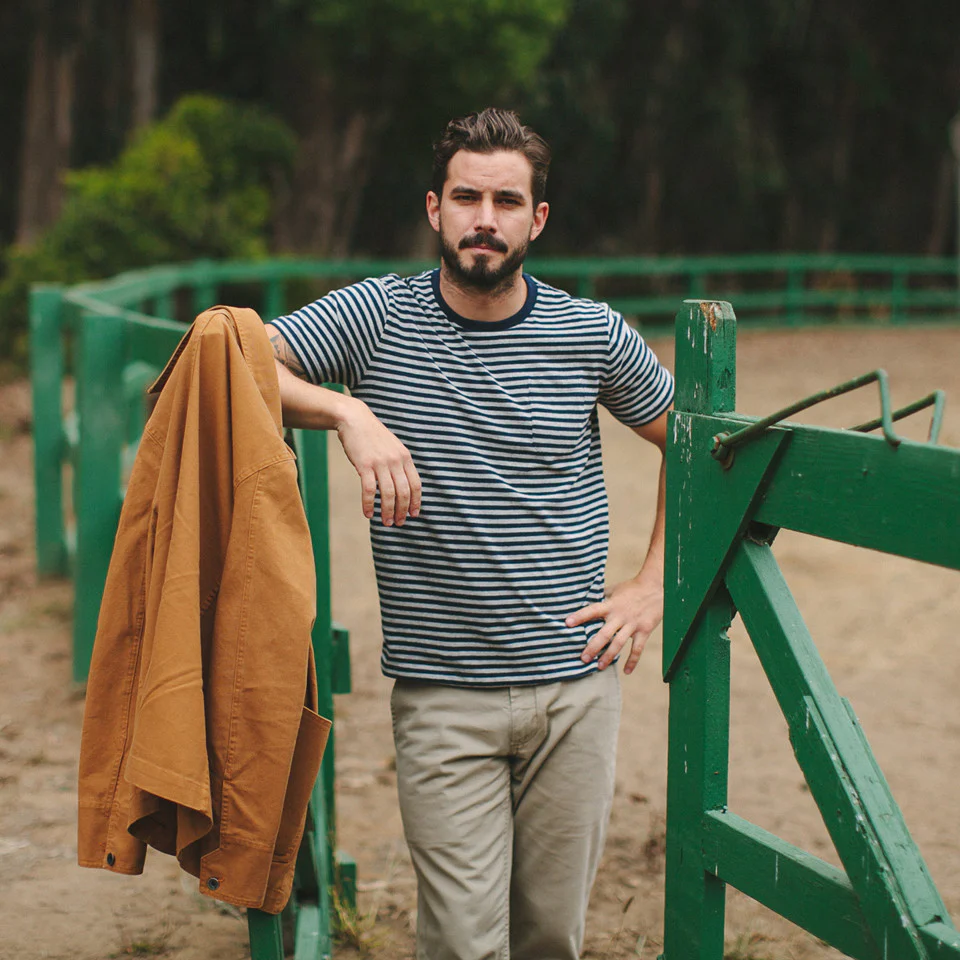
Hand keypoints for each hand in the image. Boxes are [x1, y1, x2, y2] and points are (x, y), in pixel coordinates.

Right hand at [335, 396, 421, 525]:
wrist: (355, 419)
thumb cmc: (373, 436)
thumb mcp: (392, 447)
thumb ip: (399, 464)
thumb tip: (402, 485)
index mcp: (405, 457)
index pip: (415, 484)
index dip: (416, 502)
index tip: (413, 514)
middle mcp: (396, 460)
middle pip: (404, 492)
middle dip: (402, 511)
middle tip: (399, 523)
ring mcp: (381, 463)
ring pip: (389, 494)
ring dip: (388, 511)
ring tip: (386, 523)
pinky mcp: (365, 465)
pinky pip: (370, 490)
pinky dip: (369, 504)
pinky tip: (368, 514)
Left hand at [565, 571, 663, 674]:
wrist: (657, 587)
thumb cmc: (632, 588)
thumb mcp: (615, 590)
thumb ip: (601, 598)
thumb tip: (585, 601)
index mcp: (611, 604)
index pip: (592, 610)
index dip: (580, 616)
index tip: (567, 623)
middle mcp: (620, 615)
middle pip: (604, 634)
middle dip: (593, 647)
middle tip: (583, 658)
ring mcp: (632, 624)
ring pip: (619, 643)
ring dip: (609, 656)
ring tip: (599, 667)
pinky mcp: (644, 630)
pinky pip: (637, 649)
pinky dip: (632, 661)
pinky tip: (626, 671)